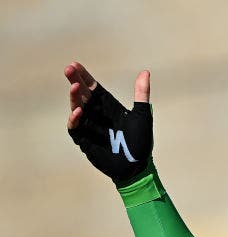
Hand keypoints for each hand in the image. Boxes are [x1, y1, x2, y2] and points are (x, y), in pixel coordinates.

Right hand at [65, 62, 152, 183]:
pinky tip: (78, 111)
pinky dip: (74, 119)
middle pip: (82, 94)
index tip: (75, 65)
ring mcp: (89, 126)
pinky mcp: (84, 139)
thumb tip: (145, 72)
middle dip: (75, 81)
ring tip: (74, 87)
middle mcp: (97, 114)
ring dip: (74, 97)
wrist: (137, 167)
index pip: (93, 87)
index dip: (84, 76)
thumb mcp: (142, 115)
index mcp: (109, 106)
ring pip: (76, 108)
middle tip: (68, 69)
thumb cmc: (140, 142)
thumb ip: (141, 94)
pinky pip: (75, 127)